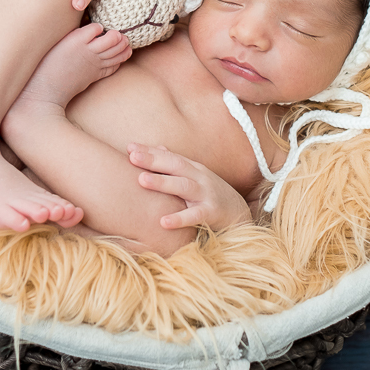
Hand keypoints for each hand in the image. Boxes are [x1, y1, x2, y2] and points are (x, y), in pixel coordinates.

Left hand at [127, 143, 252, 230]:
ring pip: (184, 186)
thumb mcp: (195, 178)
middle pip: (176, 165)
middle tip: (132, 157)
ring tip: (141, 180)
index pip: (170, 157)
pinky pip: (196, 215)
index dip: (150, 151)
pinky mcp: (213, 213)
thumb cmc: (211, 195)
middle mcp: (200, 178)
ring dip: (162, 182)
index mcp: (193, 169)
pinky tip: (163, 222)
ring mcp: (207, 194)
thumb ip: (176, 165)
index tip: (129, 147)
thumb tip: (157, 148)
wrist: (240, 215)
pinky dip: (180, 218)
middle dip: (153, 160)